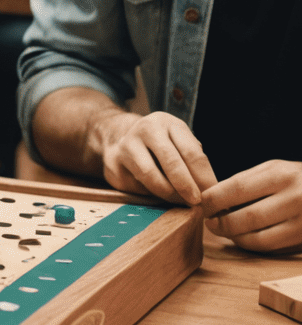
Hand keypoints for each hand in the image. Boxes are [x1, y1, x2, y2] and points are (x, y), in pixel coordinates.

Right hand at [94, 110, 215, 204]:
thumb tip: (210, 189)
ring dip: (169, 194)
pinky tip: (159, 196)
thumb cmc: (160, 144)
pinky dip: (151, 194)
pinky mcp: (113, 163)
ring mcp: (126, 145)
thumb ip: (192, 159)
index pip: (191, 151)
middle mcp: (145, 129)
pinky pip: (136, 185)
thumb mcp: (178, 140)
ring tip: (180, 201)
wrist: (118, 136)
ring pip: (151, 176)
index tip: (212, 194)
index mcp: (167, 123)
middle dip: (187, 186)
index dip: (204, 176)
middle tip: (196, 202)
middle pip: (171, 161)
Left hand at [202, 160, 301, 252]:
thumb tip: (212, 198)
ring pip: (259, 238)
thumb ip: (246, 182)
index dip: (213, 199)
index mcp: (281, 175)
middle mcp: (295, 197)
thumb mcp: (275, 169)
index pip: (237, 188)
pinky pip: (273, 248)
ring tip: (223, 231)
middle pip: (246, 217)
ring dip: (234, 237)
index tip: (200, 204)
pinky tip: (243, 239)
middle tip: (208, 222)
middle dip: (221, 223)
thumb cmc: (298, 178)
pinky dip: (253, 245)